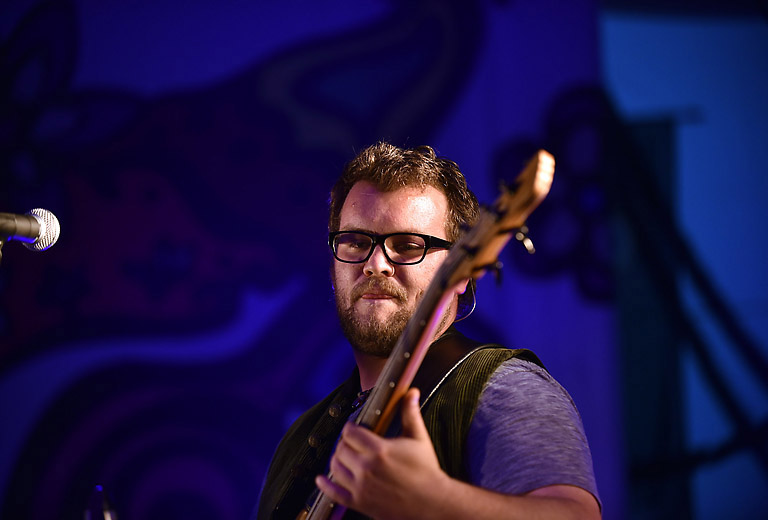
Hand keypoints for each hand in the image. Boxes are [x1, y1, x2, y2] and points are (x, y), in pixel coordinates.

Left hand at [315, 388, 448, 519]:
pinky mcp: (360, 503)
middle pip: (341, 449)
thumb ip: (410, 413)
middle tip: (351, 442)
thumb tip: (411, 392)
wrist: (432, 503)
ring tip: (344, 456)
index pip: (351, 432)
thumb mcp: (419, 439)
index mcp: (379, 450)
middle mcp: (367, 468)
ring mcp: (362, 487)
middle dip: (344, 443)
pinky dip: (325, 486)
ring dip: (336, 459)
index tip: (354, 427)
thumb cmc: (426, 471)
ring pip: (335, 468)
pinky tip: (321, 480)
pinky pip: (334, 494)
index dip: (350, 427)